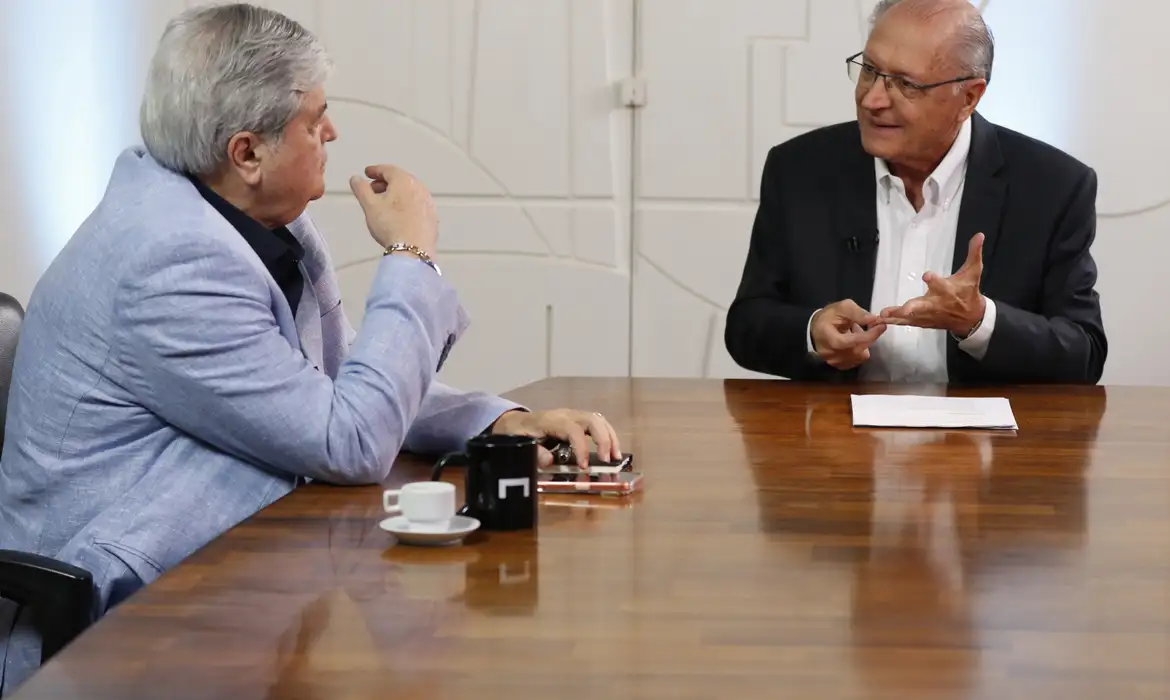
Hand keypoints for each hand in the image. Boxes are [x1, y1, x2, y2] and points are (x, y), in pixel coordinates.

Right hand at [348, 165, 437, 256]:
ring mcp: (427, 203)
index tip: (368, 173)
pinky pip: (417, 206)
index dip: (375, 170)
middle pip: (400, 180)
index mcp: (404, 181)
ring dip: (396, 195)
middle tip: (373, 189)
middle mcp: (419, 188)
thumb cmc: (393, 227)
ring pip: (409, 193)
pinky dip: (406, 206)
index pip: (387, 169)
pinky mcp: (431, 217)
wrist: (413, 250)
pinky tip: (399, 216)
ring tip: (384, 204)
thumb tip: (356, 179)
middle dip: (385, 183)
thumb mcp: (369, 205)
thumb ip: (361, 188)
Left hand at [489, 409, 621, 469]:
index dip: (581, 448)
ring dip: (610, 438)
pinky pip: (597, 424)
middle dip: (603, 440)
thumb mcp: (519, 443)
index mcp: (551, 420)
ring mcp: (573, 415)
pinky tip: (611, 452)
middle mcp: (565, 415)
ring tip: (615, 457)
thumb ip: (534, 452)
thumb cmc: (517, 433)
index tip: (584, 467)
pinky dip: (607, 436)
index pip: (573, 430)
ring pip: (598, 420)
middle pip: (592, 420)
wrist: (515, 421)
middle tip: (608, 460)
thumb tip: (549, 460)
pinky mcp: (578, 420)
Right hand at [811, 299, 886, 369]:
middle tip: (874, 325)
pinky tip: (854, 342)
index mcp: (826, 336)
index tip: (881, 326)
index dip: (867, 336)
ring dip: (864, 343)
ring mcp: (833, 361)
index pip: (848, 341)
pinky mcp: (839, 365)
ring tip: (857, 333)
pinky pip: (858, 360)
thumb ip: (857, 312)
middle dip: (869, 337)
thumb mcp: (842, 307)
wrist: (817, 329)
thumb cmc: (829, 317)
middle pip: (856, 350)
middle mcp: (829, 352)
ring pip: (859, 356)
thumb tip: (873, 319)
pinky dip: (861, 350)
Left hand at [880, 233, 985, 335]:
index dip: (934, 280)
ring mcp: (928, 315)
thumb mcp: (973, 272)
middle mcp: (936, 303)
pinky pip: (906, 323)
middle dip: (914, 307)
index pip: (941, 284)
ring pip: (911, 317)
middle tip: (904, 309)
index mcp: (948, 290)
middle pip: (924, 305)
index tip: (926, 275)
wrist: (970, 318)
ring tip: (883, 315)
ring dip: (897, 316)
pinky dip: (893, 322)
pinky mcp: (922, 322)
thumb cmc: (969, 292)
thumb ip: (974, 253)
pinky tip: (879, 321)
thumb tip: (979, 234)